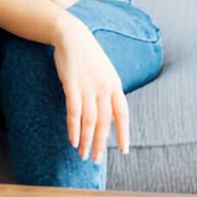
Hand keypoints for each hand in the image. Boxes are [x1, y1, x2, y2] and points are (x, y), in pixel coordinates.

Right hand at [52, 14, 129, 160]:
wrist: (72, 36)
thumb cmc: (88, 55)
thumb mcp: (105, 72)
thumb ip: (108, 91)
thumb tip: (111, 113)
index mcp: (115, 85)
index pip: (122, 115)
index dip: (123, 134)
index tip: (124, 150)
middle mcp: (104, 89)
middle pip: (105, 123)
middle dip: (101, 144)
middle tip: (96, 160)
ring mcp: (88, 88)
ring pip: (90, 122)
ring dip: (87, 141)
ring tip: (83, 155)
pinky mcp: (72, 86)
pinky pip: (74, 113)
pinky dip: (74, 129)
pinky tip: (73, 140)